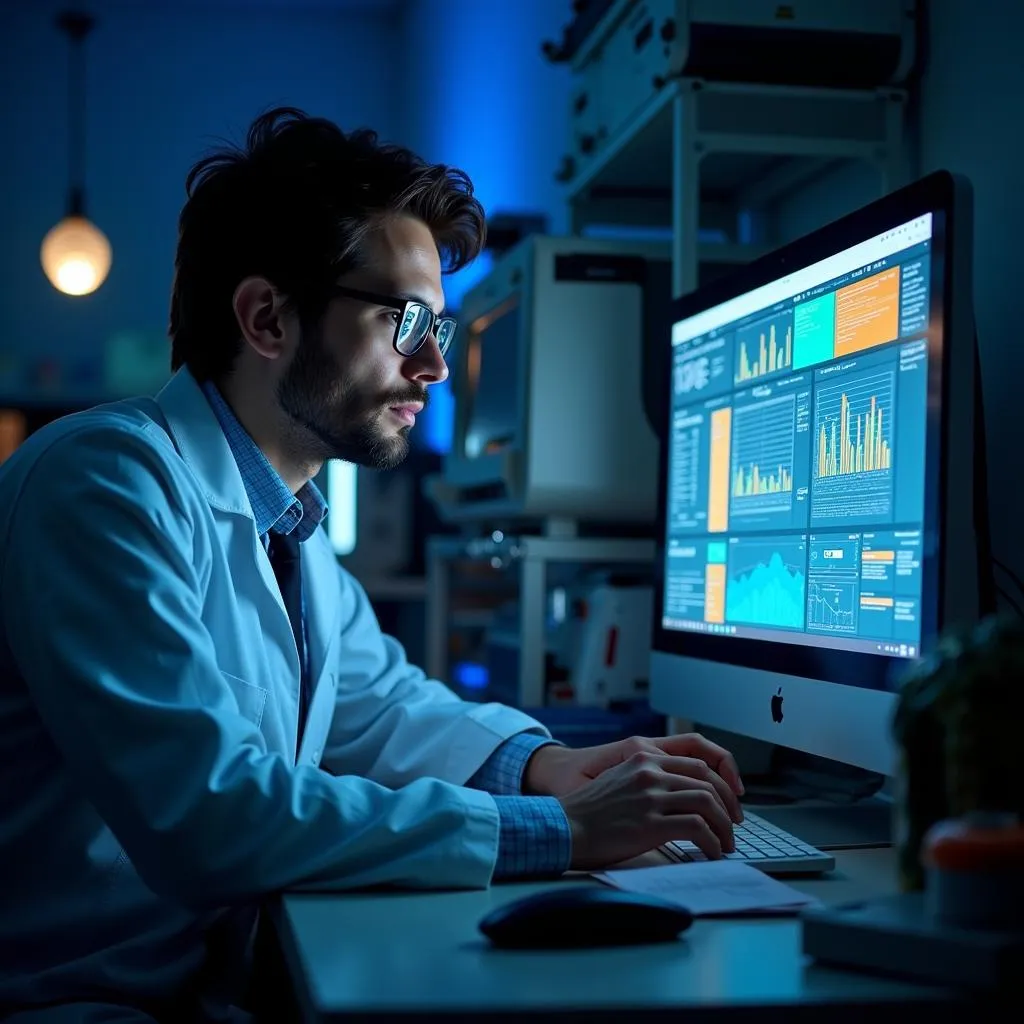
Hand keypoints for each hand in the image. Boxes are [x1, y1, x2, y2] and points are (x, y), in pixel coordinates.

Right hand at [557, 750, 736, 868]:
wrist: (564, 828)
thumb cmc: (589, 812)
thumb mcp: (619, 780)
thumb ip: (647, 780)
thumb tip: (681, 797)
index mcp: (644, 759)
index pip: (698, 763)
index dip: (721, 783)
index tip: (728, 802)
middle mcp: (650, 773)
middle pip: (708, 782)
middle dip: (729, 806)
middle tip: (734, 825)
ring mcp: (651, 797)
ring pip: (708, 803)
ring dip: (725, 828)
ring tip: (726, 844)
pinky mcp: (651, 824)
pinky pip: (697, 829)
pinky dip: (712, 843)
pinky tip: (712, 853)